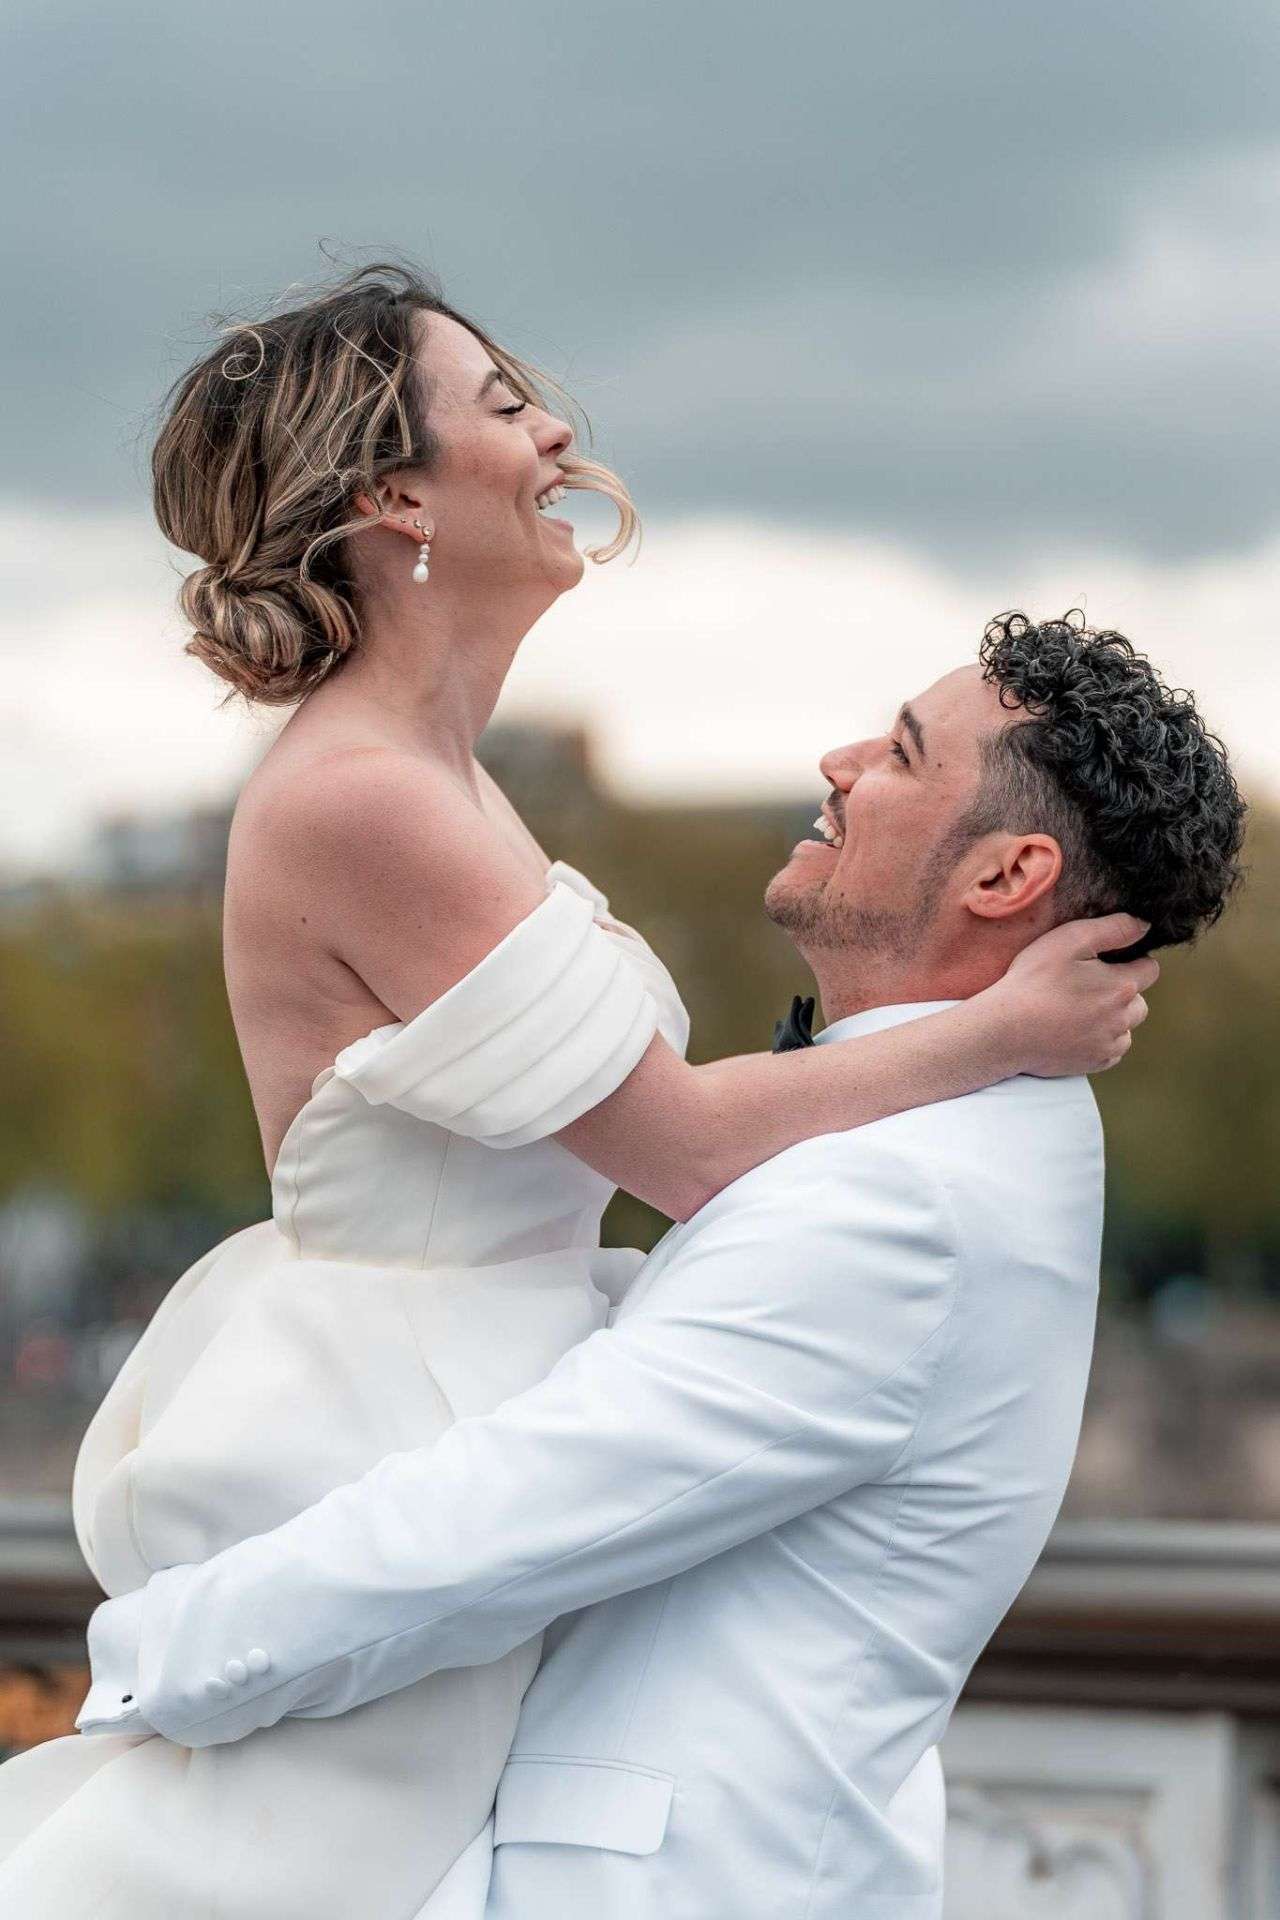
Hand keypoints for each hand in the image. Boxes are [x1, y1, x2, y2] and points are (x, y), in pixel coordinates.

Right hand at [989, 913, 1158, 1076]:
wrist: (1005, 1030)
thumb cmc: (1033, 982)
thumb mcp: (1069, 940)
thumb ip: (1113, 929)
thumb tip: (1144, 926)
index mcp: (1121, 987)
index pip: (1150, 970)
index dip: (1131, 961)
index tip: (1105, 961)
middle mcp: (1122, 1019)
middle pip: (1139, 1001)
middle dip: (1122, 992)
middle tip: (1086, 986)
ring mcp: (1108, 1045)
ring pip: (1126, 1027)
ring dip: (1113, 1018)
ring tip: (1078, 1009)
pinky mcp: (1094, 1063)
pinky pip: (1111, 1051)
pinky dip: (1100, 1041)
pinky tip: (1074, 1030)